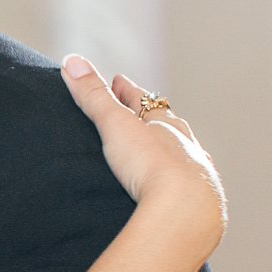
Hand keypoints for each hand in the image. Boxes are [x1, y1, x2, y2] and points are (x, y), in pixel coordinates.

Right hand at [61, 54, 226, 257]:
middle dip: (153, 117)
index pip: (145, 101)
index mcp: (166, 125)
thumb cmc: (150, 165)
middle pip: (169, 124)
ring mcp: (197, 174)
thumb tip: (72, 61)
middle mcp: (187, 145)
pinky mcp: (200, 205)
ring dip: (172, 149)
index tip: (118, 81)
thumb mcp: (115, 125)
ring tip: (165, 149)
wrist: (183, 210)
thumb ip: (93, 96)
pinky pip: (191, 188)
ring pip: (185, 154)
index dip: (128, 92)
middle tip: (142, 111)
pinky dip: (183, 182)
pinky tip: (182, 189)